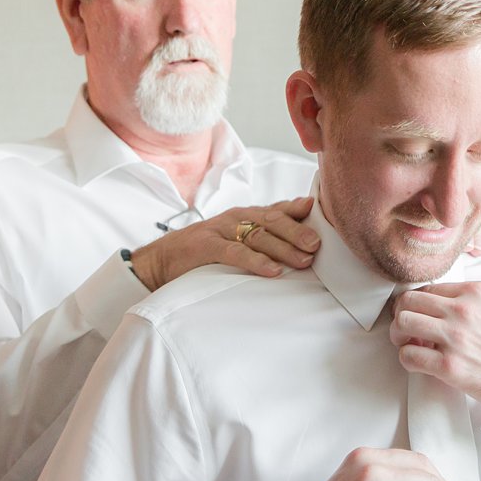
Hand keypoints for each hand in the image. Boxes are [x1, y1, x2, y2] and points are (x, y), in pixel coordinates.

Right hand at [128, 196, 318, 290]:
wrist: (161, 261)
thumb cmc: (205, 254)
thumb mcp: (237, 241)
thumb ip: (264, 239)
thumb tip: (302, 245)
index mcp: (246, 216)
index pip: (277, 209)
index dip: (298, 210)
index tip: (320, 214)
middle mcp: (236, 218)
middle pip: (272, 220)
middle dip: (297, 231)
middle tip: (317, 245)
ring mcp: (220, 230)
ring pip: (258, 235)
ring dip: (283, 248)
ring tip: (303, 260)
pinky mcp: (206, 246)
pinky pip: (235, 252)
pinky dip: (255, 261)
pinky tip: (272, 271)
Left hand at [390, 281, 480, 410]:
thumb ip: (465, 298)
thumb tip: (433, 299)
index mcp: (473, 292)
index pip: (427, 288)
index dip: (417, 302)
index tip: (417, 313)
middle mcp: (462, 311)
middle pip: (409, 302)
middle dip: (401, 314)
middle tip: (405, 326)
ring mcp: (454, 338)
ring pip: (403, 324)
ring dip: (400, 335)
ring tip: (408, 342)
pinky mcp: (449, 366)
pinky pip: (409, 355)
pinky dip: (407, 358)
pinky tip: (418, 360)